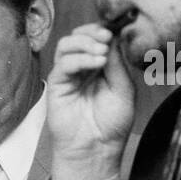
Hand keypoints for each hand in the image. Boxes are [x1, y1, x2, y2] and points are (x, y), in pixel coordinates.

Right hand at [46, 25, 135, 179]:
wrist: (96, 149)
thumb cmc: (112, 124)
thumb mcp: (124, 90)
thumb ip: (117, 64)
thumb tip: (113, 38)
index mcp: (100, 66)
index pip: (97, 38)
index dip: (104, 30)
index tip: (115, 30)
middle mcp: (83, 67)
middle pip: (80, 36)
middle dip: (93, 32)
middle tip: (106, 38)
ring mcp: (68, 74)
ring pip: (67, 44)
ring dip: (85, 42)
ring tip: (101, 53)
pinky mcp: (57, 84)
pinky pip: (63, 63)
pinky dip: (80, 58)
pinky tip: (96, 63)